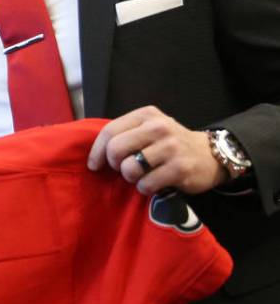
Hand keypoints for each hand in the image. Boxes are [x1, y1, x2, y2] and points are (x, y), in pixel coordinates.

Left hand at [87, 106, 227, 194]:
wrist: (210, 155)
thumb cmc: (169, 143)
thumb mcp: (148, 129)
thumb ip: (125, 134)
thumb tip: (95, 156)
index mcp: (146, 115)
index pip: (109, 131)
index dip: (97, 151)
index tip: (94, 165)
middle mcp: (158, 127)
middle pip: (116, 149)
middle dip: (114, 164)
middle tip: (123, 169)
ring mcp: (171, 147)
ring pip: (129, 169)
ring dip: (131, 178)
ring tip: (142, 175)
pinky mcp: (180, 168)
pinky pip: (146, 184)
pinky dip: (145, 188)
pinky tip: (154, 183)